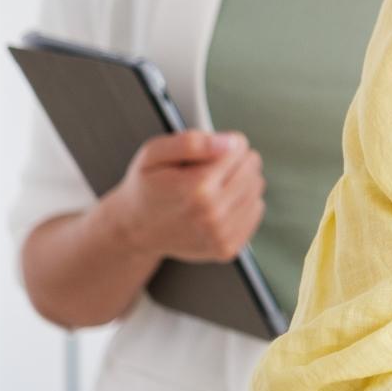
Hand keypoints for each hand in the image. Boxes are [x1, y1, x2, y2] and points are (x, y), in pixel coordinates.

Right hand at [103, 129, 265, 262]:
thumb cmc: (146, 186)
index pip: (239, 148)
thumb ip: (191, 142)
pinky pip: (256, 210)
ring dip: (240, 180)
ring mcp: (221, 235)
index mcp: (196, 188)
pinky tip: (219, 203)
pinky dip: (243, 202)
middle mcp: (212, 214)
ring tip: (212, 185)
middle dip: (234, 160)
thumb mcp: (154, 154)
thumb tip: (231, 143)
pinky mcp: (227, 248)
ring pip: (256, 187)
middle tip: (209, 168)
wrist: (135, 229)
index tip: (207, 151)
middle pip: (252, 167)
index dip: (224, 143)